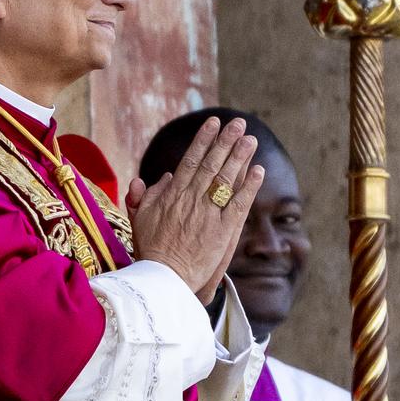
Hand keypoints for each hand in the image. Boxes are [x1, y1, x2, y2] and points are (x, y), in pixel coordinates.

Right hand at [126, 116, 264, 302]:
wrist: (163, 278)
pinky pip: (239, 204)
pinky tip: (259, 170)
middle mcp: (191, 199)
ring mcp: (208, 214)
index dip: (203, 140)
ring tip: (250, 139)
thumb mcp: (140, 218)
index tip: (213, 122)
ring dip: (239, 157)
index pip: (191, 160)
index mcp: (172, 195)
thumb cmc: (151, 250)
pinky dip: (249, 187)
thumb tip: (162, 177)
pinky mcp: (222, 231)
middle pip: (212, 164)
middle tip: (238, 123)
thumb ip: (147, 195)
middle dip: (225, 141)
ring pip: (226, 179)